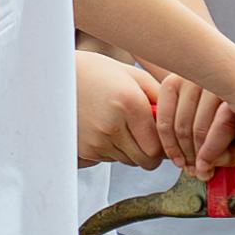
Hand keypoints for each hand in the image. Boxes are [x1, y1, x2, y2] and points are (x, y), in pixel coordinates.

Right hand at [73, 51, 170, 168]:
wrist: (54, 77)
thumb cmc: (99, 72)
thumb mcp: (133, 76)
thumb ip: (159, 97)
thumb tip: (180, 120)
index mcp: (129, 104)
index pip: (158, 147)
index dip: (164, 146)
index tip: (163, 138)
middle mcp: (112, 126)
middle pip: (145, 160)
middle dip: (151, 152)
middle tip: (147, 136)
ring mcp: (94, 140)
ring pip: (128, 161)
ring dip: (132, 150)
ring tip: (122, 126)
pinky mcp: (82, 149)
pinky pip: (109, 159)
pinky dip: (112, 149)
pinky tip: (104, 128)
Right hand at [157, 76, 234, 175]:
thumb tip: (206, 166)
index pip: (223, 124)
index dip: (212, 153)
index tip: (206, 171)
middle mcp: (216, 79)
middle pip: (200, 126)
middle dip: (196, 156)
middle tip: (197, 171)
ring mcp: (193, 79)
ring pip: (181, 125)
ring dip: (182, 152)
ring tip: (188, 165)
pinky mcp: (172, 82)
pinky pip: (164, 118)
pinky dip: (166, 140)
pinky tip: (175, 154)